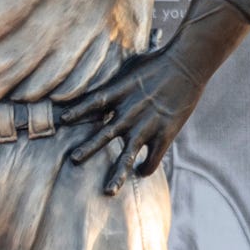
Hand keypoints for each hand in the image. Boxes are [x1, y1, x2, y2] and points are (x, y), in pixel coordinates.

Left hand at [60, 47, 203, 195]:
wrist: (187, 63)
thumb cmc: (160, 58)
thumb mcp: (131, 62)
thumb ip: (117, 75)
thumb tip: (94, 80)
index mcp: (119, 92)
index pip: (91, 103)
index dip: (76, 112)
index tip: (62, 120)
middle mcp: (129, 112)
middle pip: (103, 135)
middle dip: (88, 149)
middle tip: (74, 159)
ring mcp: (146, 126)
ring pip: (128, 156)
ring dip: (117, 174)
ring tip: (108, 191)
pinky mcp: (164, 134)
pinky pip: (152, 159)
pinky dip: (146, 168)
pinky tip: (141, 172)